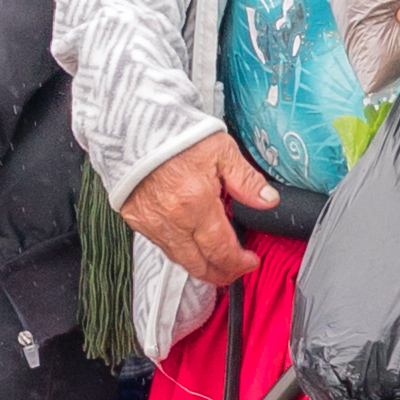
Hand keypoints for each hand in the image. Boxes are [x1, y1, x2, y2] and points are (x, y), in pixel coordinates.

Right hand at [124, 134, 260, 294]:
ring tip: (215, 260)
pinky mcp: (135, 219)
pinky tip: (189, 243)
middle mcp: (171, 220)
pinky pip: (160, 244)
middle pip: (198, 264)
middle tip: (235, 269)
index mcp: (195, 203)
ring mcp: (150, 222)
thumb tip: (268, 200)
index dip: (239, 263)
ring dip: (199, 264)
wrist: (132, 126)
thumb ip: (246, 180)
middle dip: (220, 273)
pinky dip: (178, 250)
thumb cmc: (173, 134)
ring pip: (178, 259)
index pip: (221, 250)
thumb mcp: (221, 150)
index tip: (250, 262)